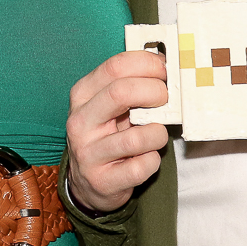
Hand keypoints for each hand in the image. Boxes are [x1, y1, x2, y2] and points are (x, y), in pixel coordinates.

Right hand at [65, 51, 170, 213]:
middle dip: (155, 92)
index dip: (147, 65)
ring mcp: (88, 153)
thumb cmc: (106, 134)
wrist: (87, 180)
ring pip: (137, 137)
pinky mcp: (102, 180)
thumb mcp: (108, 104)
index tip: (164, 71)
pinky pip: (142, 167)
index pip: (115, 67)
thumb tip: (164, 65)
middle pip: (121, 92)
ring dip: (158, 133)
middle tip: (166, 100)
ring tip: (155, 134)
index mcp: (82, 94)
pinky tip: (146, 157)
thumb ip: (129, 84)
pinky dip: (153, 160)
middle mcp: (80, 122)